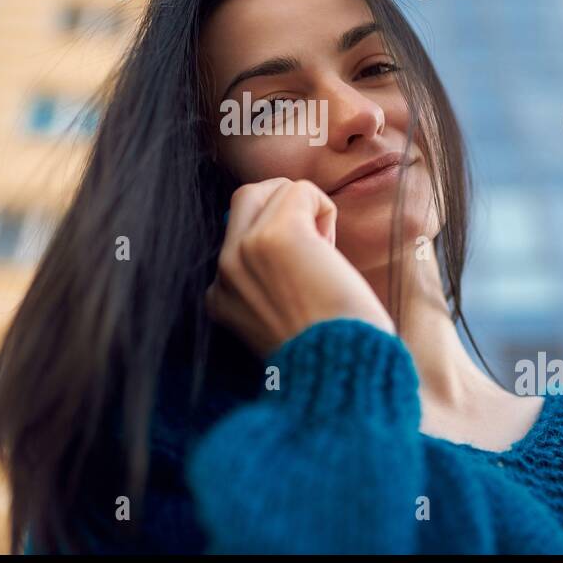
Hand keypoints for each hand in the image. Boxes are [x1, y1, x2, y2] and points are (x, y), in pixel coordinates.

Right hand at [204, 178, 395, 358]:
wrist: (342, 372)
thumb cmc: (330, 349)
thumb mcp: (279, 318)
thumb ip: (269, 281)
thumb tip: (294, 234)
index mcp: (220, 295)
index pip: (239, 230)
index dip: (278, 236)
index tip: (303, 276)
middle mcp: (224, 270)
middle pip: (247, 197)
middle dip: (285, 205)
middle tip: (316, 247)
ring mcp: (245, 250)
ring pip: (275, 189)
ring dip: (309, 211)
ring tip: (325, 256)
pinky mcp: (276, 235)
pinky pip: (301, 191)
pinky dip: (325, 210)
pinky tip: (331, 250)